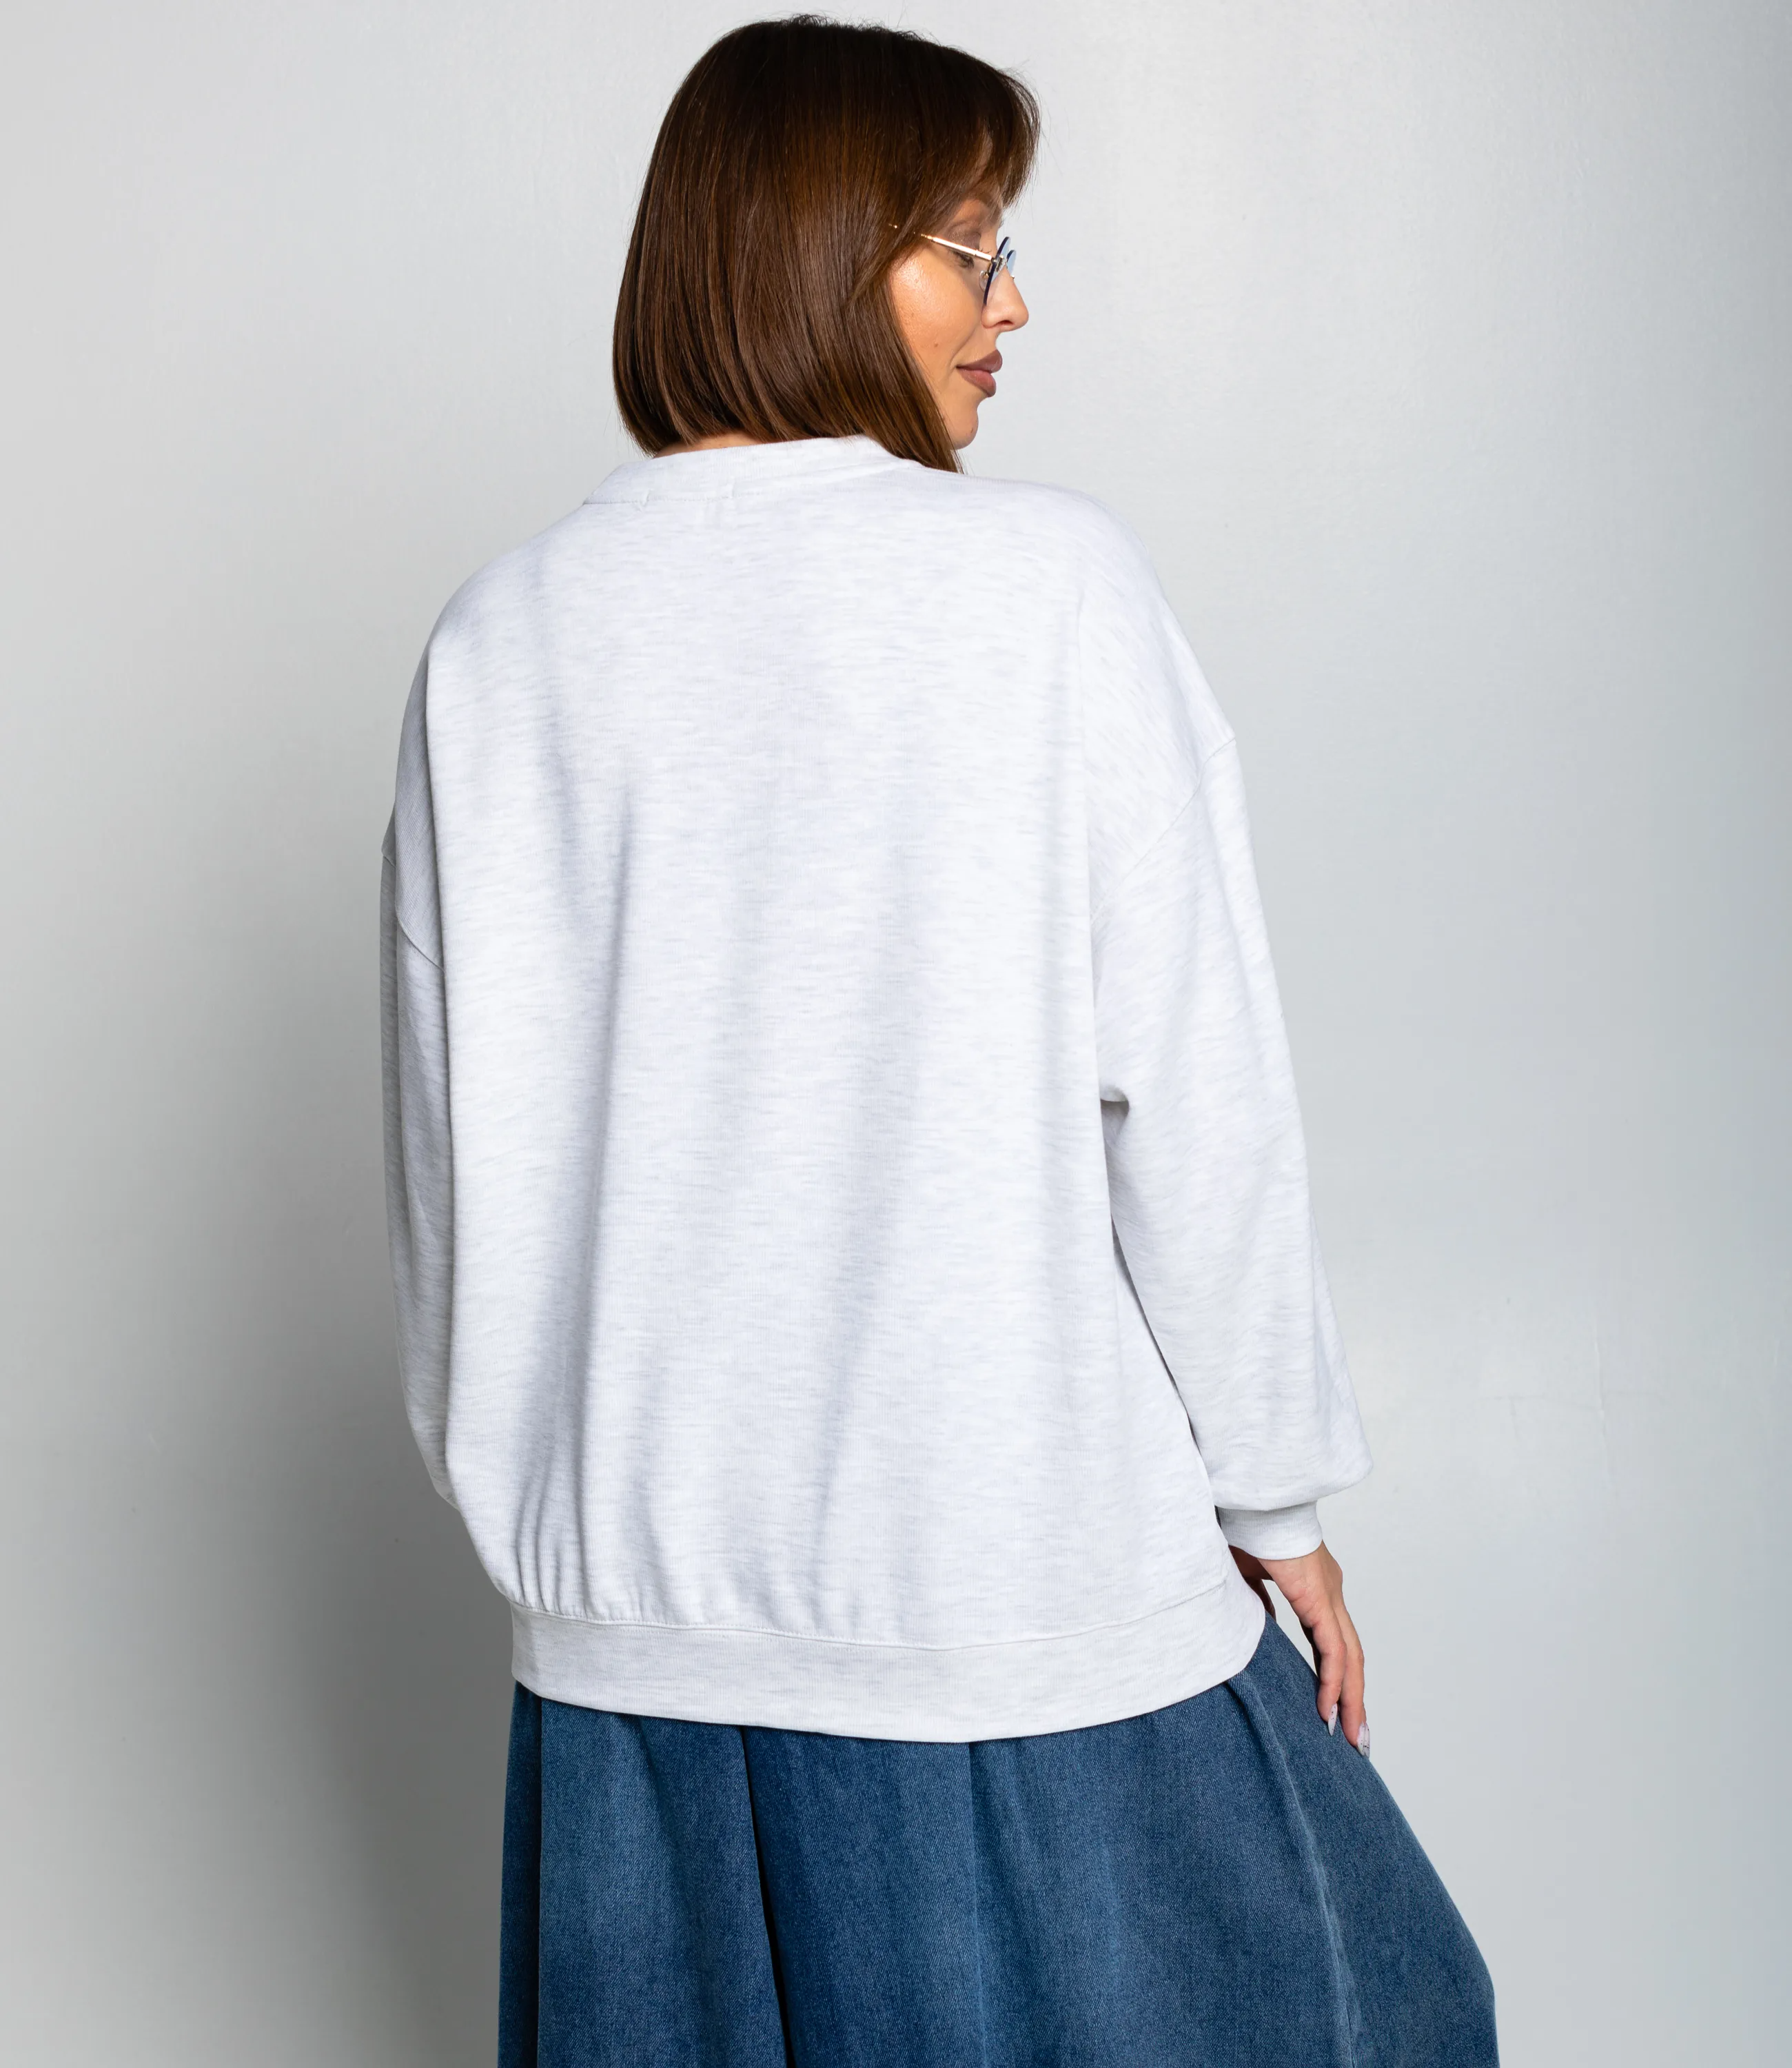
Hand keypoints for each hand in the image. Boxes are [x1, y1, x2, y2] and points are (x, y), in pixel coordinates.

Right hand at [1229, 1541, 1368, 1754]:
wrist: (1252, 1502)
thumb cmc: (1246, 1526)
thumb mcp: (1250, 1573)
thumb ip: (1260, 1599)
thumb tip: (1265, 1622)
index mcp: (1316, 1586)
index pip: (1333, 1639)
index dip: (1334, 1673)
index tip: (1331, 1706)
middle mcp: (1330, 1593)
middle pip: (1350, 1655)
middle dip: (1354, 1698)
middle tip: (1355, 1736)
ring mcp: (1329, 1596)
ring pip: (1349, 1658)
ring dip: (1351, 1700)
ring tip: (1350, 1736)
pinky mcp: (1319, 1600)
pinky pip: (1333, 1650)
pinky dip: (1334, 1682)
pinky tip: (1329, 1709)